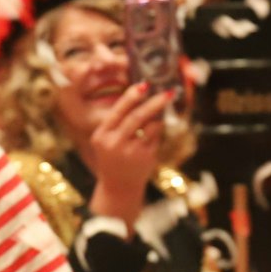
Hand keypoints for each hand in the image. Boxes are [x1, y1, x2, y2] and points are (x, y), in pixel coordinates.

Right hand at [83, 84, 172, 223]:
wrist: (118, 187)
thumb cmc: (113, 156)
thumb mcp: (107, 140)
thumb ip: (118, 121)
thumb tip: (141, 93)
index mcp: (102, 135)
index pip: (118, 111)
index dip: (132, 96)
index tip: (145, 85)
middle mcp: (114, 143)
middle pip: (137, 117)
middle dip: (154, 102)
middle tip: (168, 92)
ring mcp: (130, 153)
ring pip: (150, 127)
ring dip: (159, 116)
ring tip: (162, 110)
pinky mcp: (145, 159)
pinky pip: (156, 137)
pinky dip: (158, 130)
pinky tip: (156, 129)